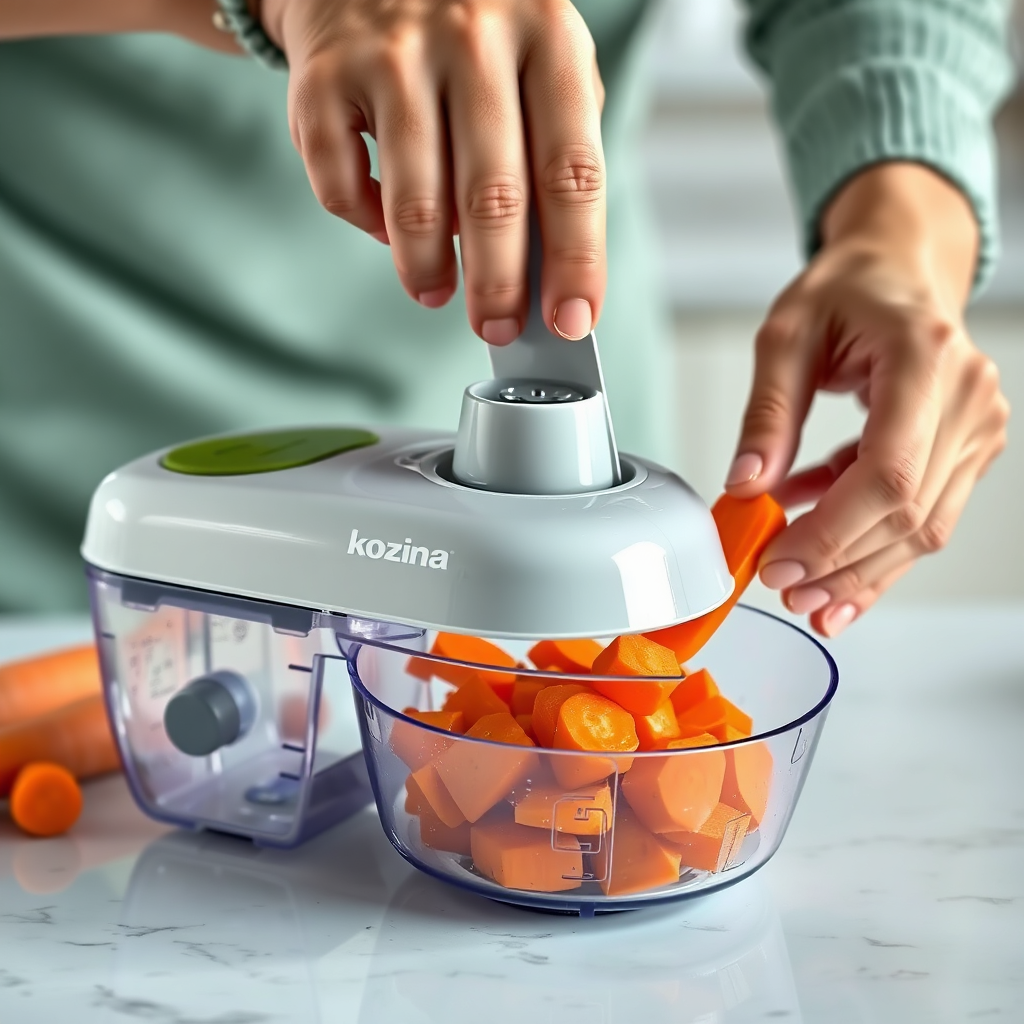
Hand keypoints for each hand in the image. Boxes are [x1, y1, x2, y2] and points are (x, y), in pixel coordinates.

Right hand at [260, 0, 605, 344]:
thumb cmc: (476, 38)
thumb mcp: (540, 66)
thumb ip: (554, 153)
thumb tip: (551, 273)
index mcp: (547, 36)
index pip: (572, 172)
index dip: (575, 259)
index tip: (571, 321)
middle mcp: (473, 36)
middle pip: (494, 196)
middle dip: (499, 284)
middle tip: (498, 328)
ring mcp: (393, 53)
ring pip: (416, 200)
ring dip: (427, 269)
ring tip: (437, 293)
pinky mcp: (324, 77)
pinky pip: (342, 185)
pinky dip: (367, 224)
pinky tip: (388, 229)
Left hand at [725, 163, 1009, 636]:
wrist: (898, 270)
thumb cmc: (847, 290)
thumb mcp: (785, 336)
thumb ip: (766, 414)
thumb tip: (746, 484)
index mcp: (924, 357)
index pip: (889, 471)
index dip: (834, 531)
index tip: (782, 562)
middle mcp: (967, 396)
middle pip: (910, 512)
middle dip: (841, 562)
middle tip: (783, 587)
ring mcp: (977, 426)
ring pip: (924, 527)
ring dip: (859, 566)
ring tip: (802, 589)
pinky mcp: (968, 448)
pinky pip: (925, 513)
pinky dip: (872, 542)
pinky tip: (826, 557)